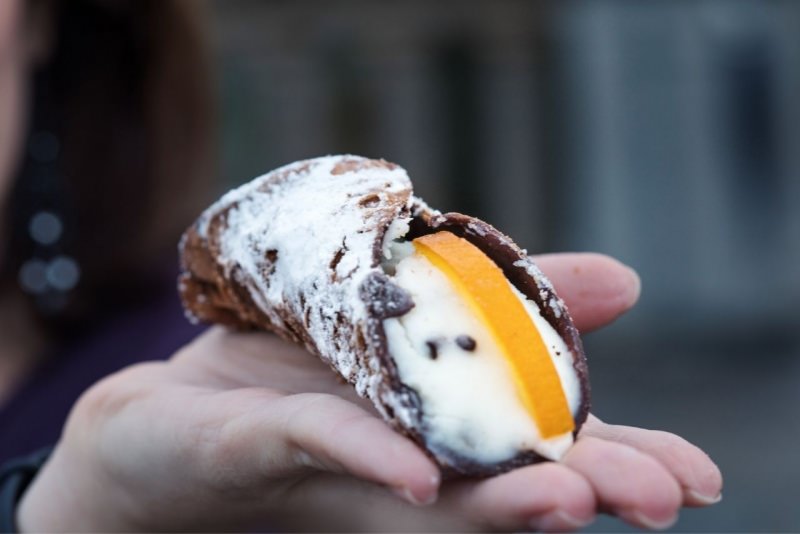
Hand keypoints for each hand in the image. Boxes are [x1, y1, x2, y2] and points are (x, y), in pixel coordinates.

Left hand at [18, 253, 721, 531]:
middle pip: (501, 485)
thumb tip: (629, 283)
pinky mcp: (264, 446)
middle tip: (661, 496)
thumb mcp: (415, 327)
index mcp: (445, 434)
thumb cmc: (298, 379)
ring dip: (498, 501)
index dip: (621, 464)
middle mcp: (404, 466)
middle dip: (583, 490)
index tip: (700, 480)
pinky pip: (324, 445)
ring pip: (429, 489)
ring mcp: (337, 465)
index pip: (544, 451)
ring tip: (570, 503)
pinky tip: (419, 478)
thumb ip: (511, 306)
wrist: (170, 418)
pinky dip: (373, 457)